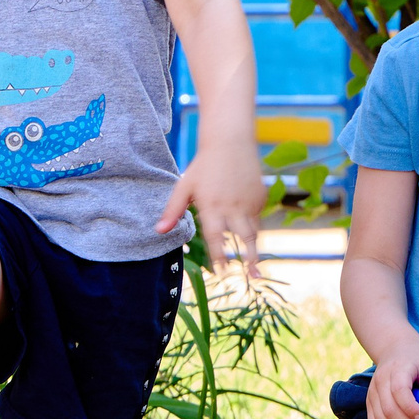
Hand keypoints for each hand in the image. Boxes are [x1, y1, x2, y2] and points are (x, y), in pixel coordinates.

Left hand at [158, 137, 265, 280]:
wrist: (230, 142)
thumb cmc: (203, 166)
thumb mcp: (184, 187)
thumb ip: (173, 210)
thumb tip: (158, 231)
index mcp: (212, 205)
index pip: (216, 237)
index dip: (219, 257)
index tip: (221, 273)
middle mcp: (233, 206)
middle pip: (246, 238)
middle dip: (250, 259)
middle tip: (253, 276)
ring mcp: (250, 202)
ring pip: (255, 230)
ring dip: (255, 247)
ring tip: (256, 266)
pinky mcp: (260, 197)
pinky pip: (258, 216)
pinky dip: (253, 224)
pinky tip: (245, 222)